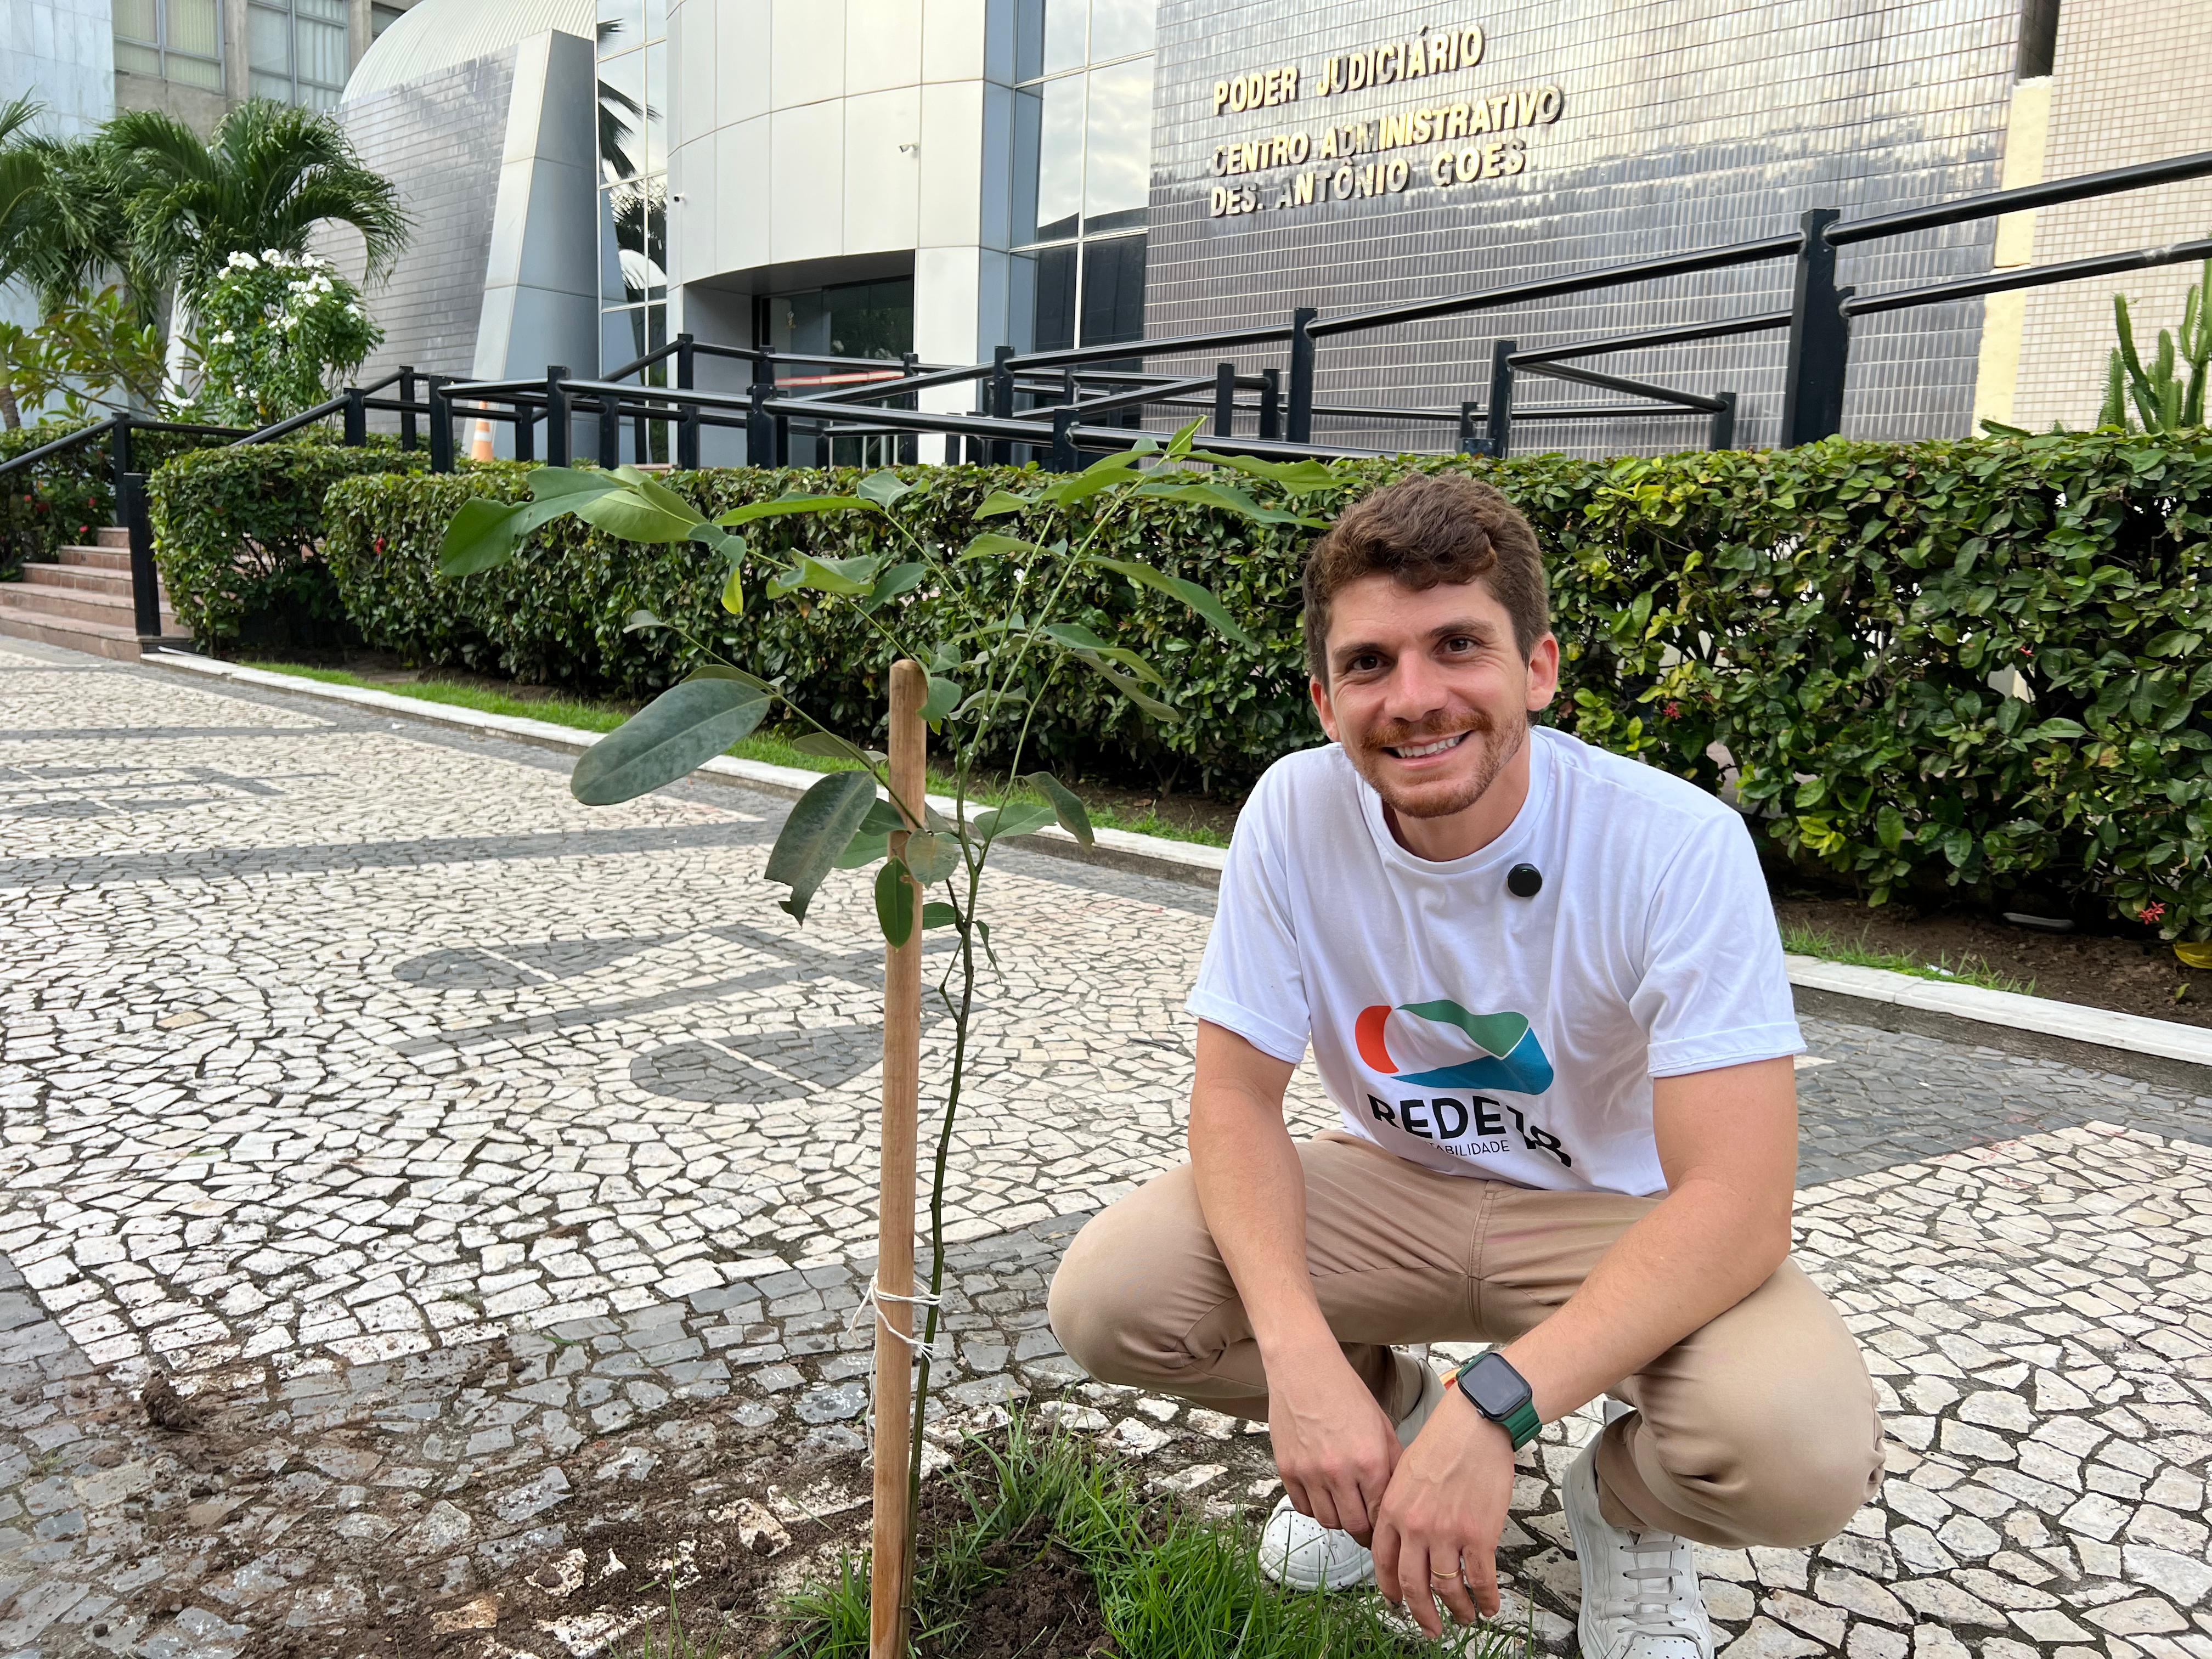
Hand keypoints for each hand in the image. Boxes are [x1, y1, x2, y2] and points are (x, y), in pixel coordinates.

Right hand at [1267, 1344, 1400, 1544]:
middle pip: (1354, 1526)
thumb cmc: (1345, 1393)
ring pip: (1327, 1521)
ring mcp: (1310, 1472)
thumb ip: (1393, 1464)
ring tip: (1344, 1506)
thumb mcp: (1382, 1426)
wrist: (1304, 1370)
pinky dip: (1315, 1507)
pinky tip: (1322, 1494)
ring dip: (1338, 1518)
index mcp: (1370, 1461)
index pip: (1380, 1515)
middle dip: (1363, 1529)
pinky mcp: (1287, 1470)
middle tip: (1365, 1525)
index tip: (1384, 1529)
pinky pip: (1303, 1507)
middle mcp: (1339, 1471)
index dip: (1383, 1526)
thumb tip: (1399, 1497)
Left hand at [1371, 1389, 1514, 1635]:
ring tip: (1464, 1618)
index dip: (1391, 1591)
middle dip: (1421, 1614)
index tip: (1398, 1604)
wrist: (1474, 1424)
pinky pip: (1481, 1580)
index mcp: (1393, 1511)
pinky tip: (1488, 1606)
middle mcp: (1415, 1527)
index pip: (1385, 1563)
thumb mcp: (1404, 1472)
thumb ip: (1399, 1507)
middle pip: (1413, 1585)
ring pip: (1447, 1588)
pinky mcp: (1479, 1534)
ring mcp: (1447, 1533)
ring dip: (1457, 1610)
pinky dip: (1485, 1599)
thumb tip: (1401, 1539)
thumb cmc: (1441, 1443)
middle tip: (1430, 1629)